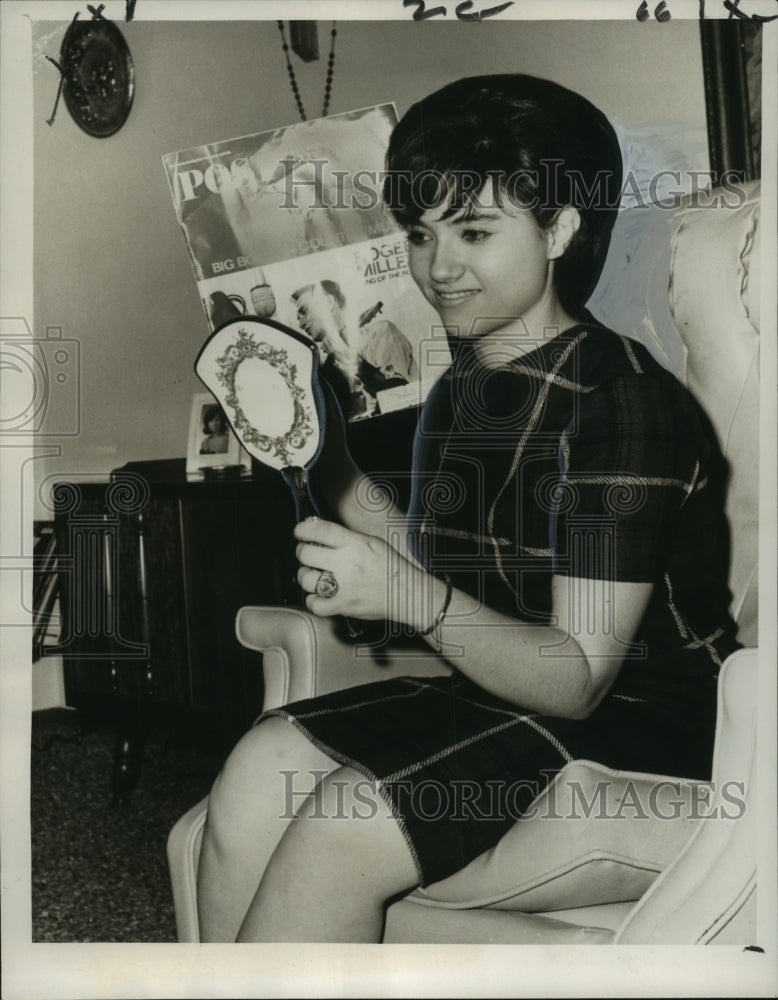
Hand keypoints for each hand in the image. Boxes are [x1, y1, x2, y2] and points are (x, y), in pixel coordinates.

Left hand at [294, 518, 431, 626]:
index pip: (318, 530)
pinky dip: (313, 600)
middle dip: (303, 552)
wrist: (406, 592)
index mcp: (354, 543)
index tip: (300, 533)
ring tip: (313, 575)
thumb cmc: (390, 566)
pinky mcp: (343, 606)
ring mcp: (343, 586)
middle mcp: (346, 563)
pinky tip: (319, 595)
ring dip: (306, 576)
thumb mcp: (371, 541)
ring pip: (306, 579)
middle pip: (305, 554)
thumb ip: (345, 537)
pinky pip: (314, 604)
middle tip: (308, 555)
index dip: (302, 530)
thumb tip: (318, 532)